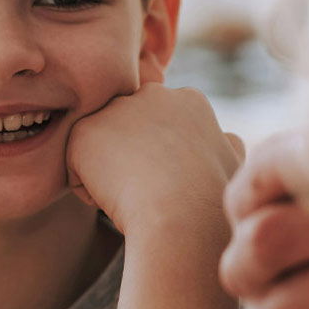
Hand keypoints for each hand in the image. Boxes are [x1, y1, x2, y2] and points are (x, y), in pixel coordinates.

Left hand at [66, 83, 244, 245]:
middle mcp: (152, 94)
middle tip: (152, 192)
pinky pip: (76, 171)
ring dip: (110, 178)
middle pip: (127, 137)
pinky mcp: (84, 130)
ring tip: (136, 196)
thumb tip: (227, 139)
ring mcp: (116, 108)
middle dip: (131, 163)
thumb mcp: (232, 166)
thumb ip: (224, 145)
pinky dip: (89, 192)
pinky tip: (115, 198)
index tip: (173, 184)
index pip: (159, 133)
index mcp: (190, 101)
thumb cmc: (211, 202)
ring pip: (100, 154)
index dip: (162, 165)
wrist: (182, 215)